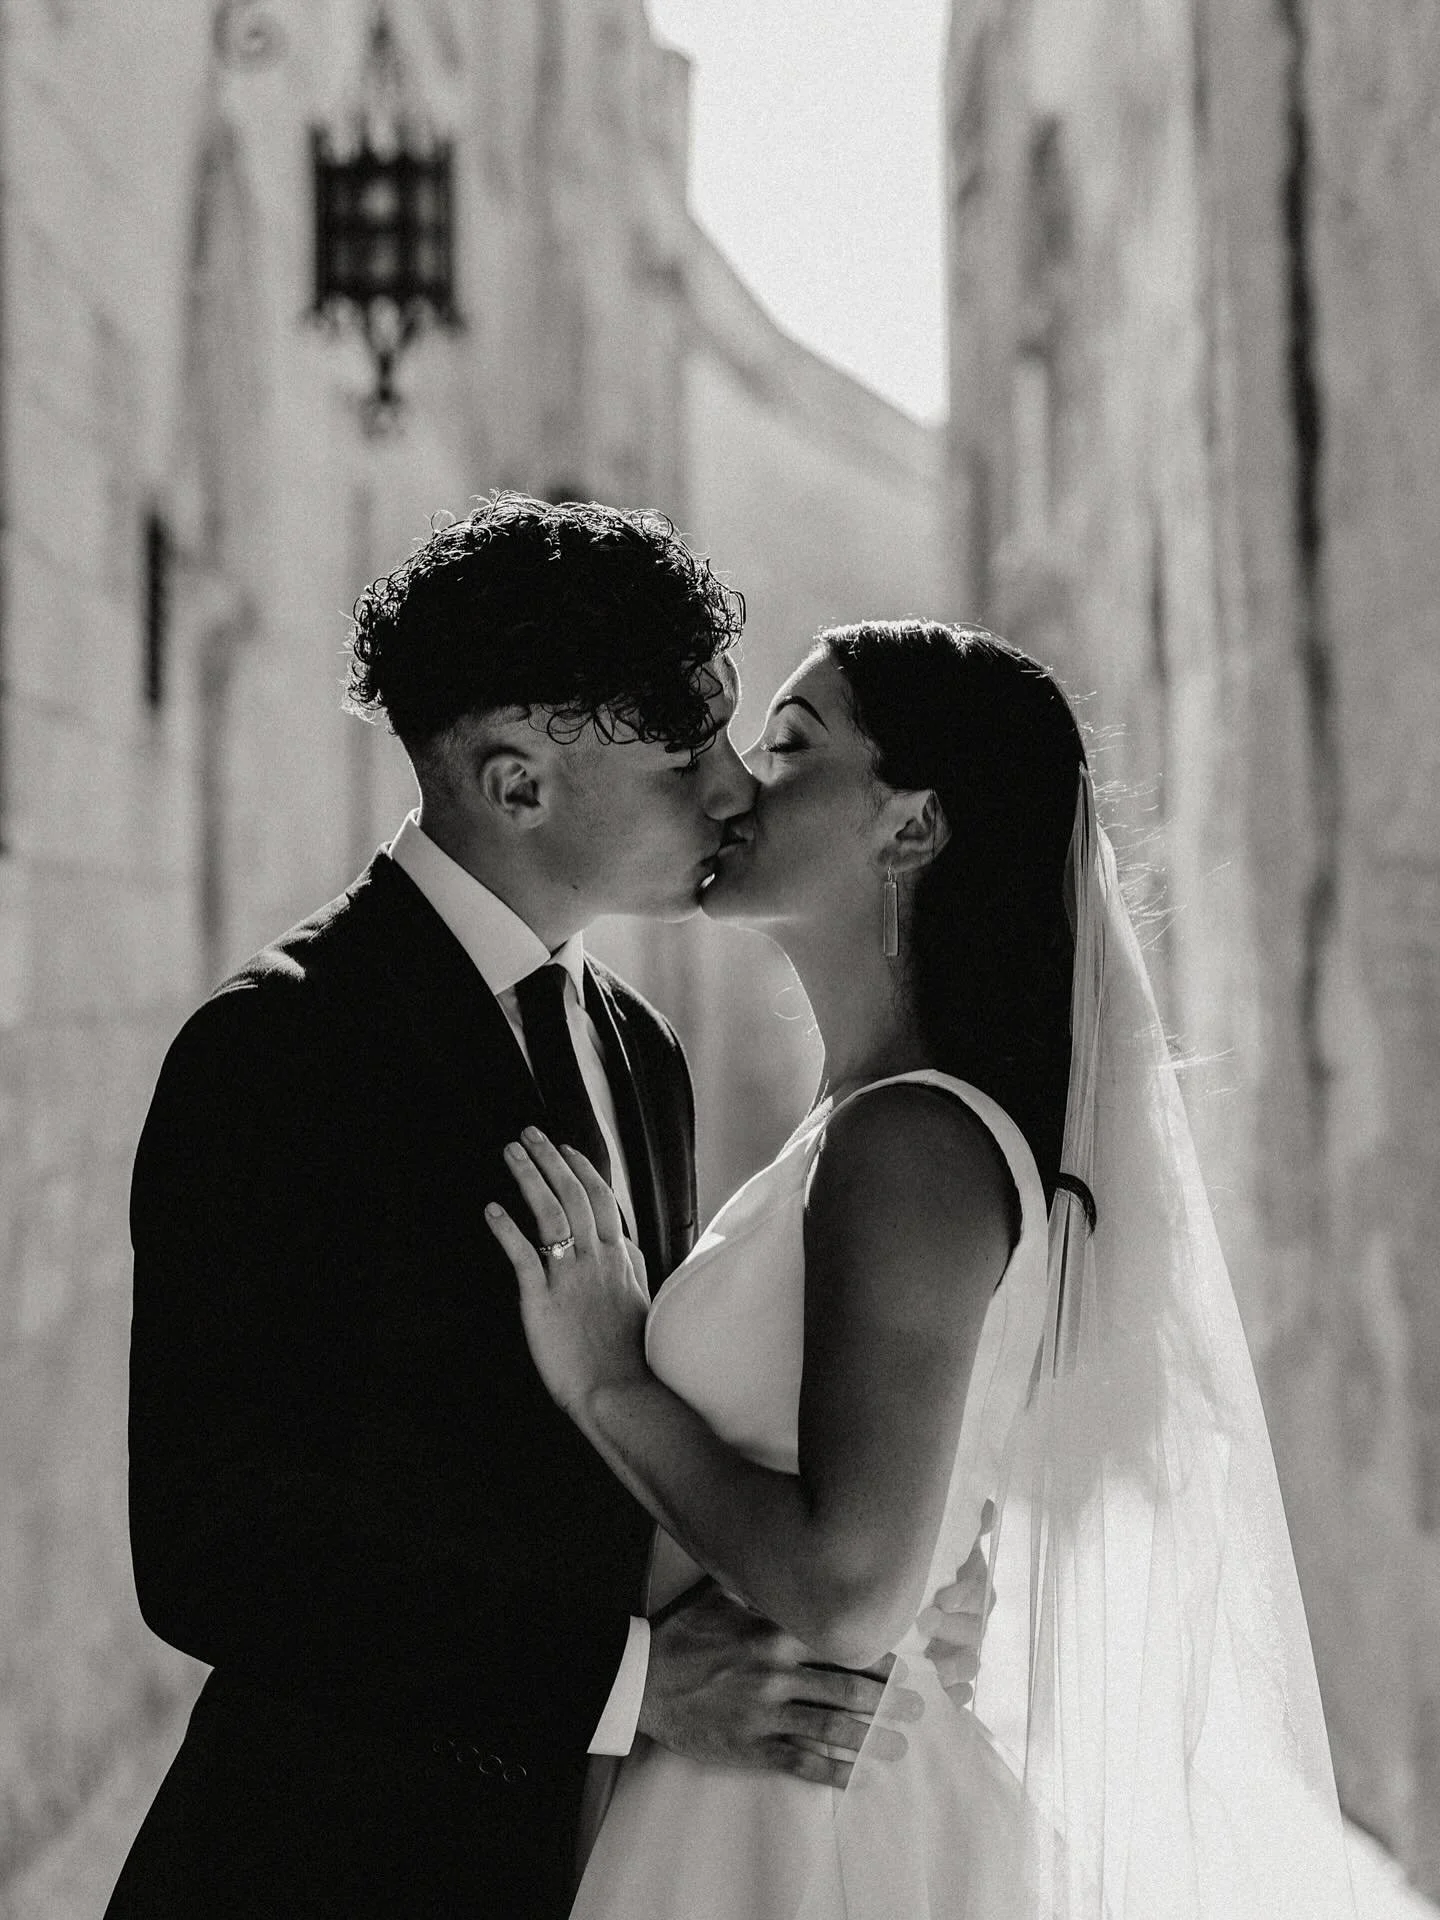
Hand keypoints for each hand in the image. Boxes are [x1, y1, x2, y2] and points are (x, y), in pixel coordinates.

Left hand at [485, 1129, 649, 1414]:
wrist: (619, 1391)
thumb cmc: (628, 1354)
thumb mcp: (641, 1300)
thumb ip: (632, 1267)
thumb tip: (627, 1244)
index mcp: (619, 1258)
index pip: (601, 1199)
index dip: (582, 1170)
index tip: (565, 1149)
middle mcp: (597, 1259)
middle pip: (574, 1194)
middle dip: (550, 1159)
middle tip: (530, 1134)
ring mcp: (570, 1277)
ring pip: (550, 1213)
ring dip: (529, 1178)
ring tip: (511, 1152)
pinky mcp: (542, 1300)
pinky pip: (523, 1255)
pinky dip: (507, 1229)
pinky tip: (492, 1209)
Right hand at [639, 1579, 922, 1789]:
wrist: (638, 1682)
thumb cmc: (681, 1634)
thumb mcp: (719, 1596)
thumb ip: (759, 1585)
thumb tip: (790, 1559)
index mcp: (772, 1633)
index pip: (836, 1641)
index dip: (874, 1652)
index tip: (905, 1659)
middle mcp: (775, 1673)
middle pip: (844, 1686)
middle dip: (886, 1698)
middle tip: (919, 1706)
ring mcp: (763, 1713)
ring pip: (829, 1727)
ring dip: (869, 1738)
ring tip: (899, 1746)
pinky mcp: (749, 1747)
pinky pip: (798, 1761)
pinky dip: (831, 1771)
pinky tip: (856, 1778)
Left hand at [915, 1499, 995, 1704]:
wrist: (872, 1591)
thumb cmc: (905, 1566)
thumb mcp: (927, 1543)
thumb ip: (960, 1526)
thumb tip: (987, 1510)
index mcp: (966, 1585)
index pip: (978, 1590)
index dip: (965, 1593)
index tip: (942, 1597)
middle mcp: (967, 1618)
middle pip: (974, 1628)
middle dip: (952, 1626)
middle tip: (925, 1621)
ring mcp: (957, 1651)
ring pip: (969, 1662)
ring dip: (953, 1664)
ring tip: (931, 1663)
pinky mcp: (944, 1679)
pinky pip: (958, 1693)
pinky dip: (955, 1695)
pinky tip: (947, 1696)